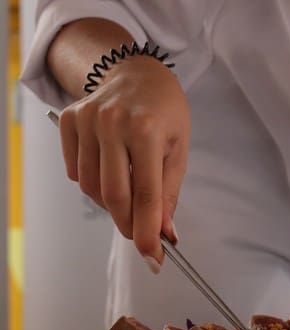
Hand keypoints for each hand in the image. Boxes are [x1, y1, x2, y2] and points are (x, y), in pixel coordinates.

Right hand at [58, 55, 189, 271]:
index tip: (153, 255)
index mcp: (147, 129)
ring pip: (92, 187)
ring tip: (129, 196)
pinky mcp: (68, 121)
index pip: (146, 192)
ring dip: (111, 205)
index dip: (149, 229)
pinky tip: (110, 172)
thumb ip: (169, 191)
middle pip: (114, 195)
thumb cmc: (165, 111)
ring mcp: (87, 121)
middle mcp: (113, 123)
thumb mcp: (178, 148)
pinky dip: (93, 184)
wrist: (136, 72)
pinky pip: (75, 172)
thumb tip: (164, 232)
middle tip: (141, 237)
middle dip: (129, 224)